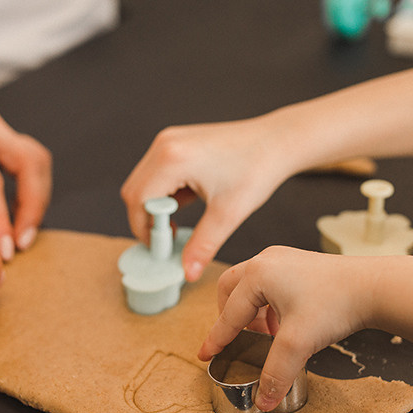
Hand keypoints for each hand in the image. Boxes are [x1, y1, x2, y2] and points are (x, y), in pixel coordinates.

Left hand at [0, 72, 51, 262]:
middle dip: (32, 207)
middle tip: (21, 245)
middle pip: (29, 162)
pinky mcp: (1, 132)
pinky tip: (16, 214)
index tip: (3, 253)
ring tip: (22, 234)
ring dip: (37, 198)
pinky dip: (31, 188)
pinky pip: (30, 159)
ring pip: (37, 159)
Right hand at [121, 120, 292, 281]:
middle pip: (134, 191)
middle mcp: (165, 145)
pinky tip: (187, 204)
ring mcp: (169, 140)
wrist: (277, 142)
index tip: (162, 248)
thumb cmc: (257, 169)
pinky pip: (156, 172)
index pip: (139, 201)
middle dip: (146, 220)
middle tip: (168, 240)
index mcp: (173, 159)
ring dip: (154, 207)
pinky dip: (164, 193)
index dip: (145, 229)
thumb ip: (202, 245)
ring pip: (143, 182)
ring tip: (178, 224)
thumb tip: (187, 272)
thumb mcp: (228, 214)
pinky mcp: (176, 141)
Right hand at [198, 247, 377, 410]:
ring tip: (263, 335)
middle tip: (234, 340)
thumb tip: (262, 400)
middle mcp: (266, 261)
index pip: (228, 314)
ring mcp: (285, 259)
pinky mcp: (301, 264)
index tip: (205, 354)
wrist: (376, 287)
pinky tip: (284, 324)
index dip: (216, 339)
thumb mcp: (298, 344)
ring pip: (252, 286)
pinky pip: (271, 284)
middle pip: (231, 289)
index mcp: (257, 274)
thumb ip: (275, 374)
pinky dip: (269, 305)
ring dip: (251, 311)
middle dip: (228, 317)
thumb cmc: (336, 305)